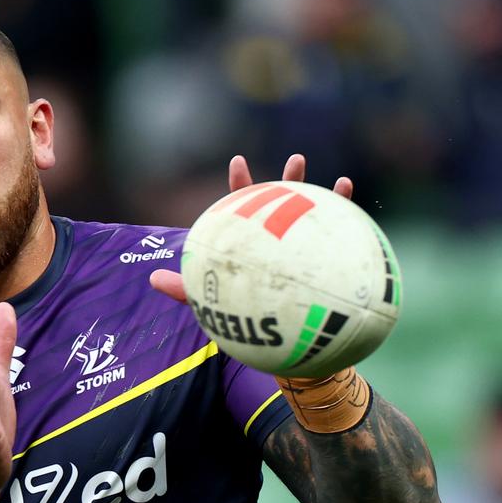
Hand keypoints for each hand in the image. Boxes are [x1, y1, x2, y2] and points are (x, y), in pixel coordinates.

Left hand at [149, 154, 353, 301]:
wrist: (282, 343)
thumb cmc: (245, 317)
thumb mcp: (212, 302)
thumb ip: (184, 289)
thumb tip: (152, 279)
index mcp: (250, 240)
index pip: (244, 207)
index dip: (241, 184)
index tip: (239, 161)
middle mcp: (278, 239)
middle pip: (284, 204)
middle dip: (290, 180)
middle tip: (298, 159)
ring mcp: (302, 248)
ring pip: (313, 216)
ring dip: (322, 193)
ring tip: (329, 179)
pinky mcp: (326, 261)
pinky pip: (340, 236)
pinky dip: (346, 215)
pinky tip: (349, 195)